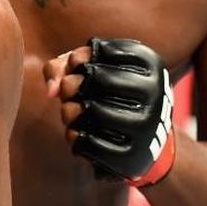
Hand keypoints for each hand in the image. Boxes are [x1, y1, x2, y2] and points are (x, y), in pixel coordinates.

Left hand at [43, 38, 175, 186]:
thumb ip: (63, 65)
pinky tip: (76, 132)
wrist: (145, 139)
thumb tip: (52, 89)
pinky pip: (89, 143)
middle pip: (97, 79)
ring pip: (93, 112)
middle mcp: (154, 92)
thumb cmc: (111, 93)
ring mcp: (147, 125)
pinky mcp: (133, 154)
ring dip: (69, 111)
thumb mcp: (93, 69)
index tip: (74, 67)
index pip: (102, 50)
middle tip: (67, 91)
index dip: (77, 58)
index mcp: (150, 63)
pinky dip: (74, 136)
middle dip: (70, 84)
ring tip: (69, 111)